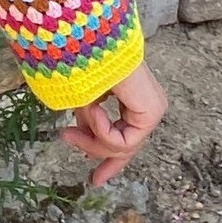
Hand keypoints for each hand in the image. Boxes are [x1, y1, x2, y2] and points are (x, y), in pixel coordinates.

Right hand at [58, 60, 168, 187]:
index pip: (125, 135)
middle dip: (106, 161)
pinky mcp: (152, 112)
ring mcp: (152, 108)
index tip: (95, 180)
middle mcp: (146, 104)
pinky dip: (102, 132)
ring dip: (93, 141)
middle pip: (127, 147)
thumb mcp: (81, 99)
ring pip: (124, 147)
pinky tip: (92, 110)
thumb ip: (88, 120)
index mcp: (132, 97)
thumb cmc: (79, 63)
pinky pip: (125, 140)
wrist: (88, 42)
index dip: (108, 159)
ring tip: (69, 131)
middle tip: (93, 180)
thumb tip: (83, 139)